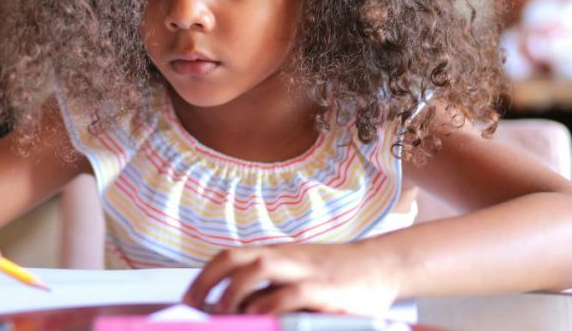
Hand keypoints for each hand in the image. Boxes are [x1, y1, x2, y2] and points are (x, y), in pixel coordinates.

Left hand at [182, 241, 401, 314]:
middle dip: (210, 282)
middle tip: (198, 310)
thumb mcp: (299, 275)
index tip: (188, 300)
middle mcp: (286, 257)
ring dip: (235, 291)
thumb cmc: (337, 275)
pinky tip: (260, 318)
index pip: (229, 256)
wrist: (383, 265)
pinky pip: (291, 293)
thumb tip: (237, 310)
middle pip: (237, 258)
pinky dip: (271, 306)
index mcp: (277, 254)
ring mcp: (306, 270)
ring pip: (260, 268)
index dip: (204, 277)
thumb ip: (271, 289)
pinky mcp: (325, 289)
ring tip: (223, 314)